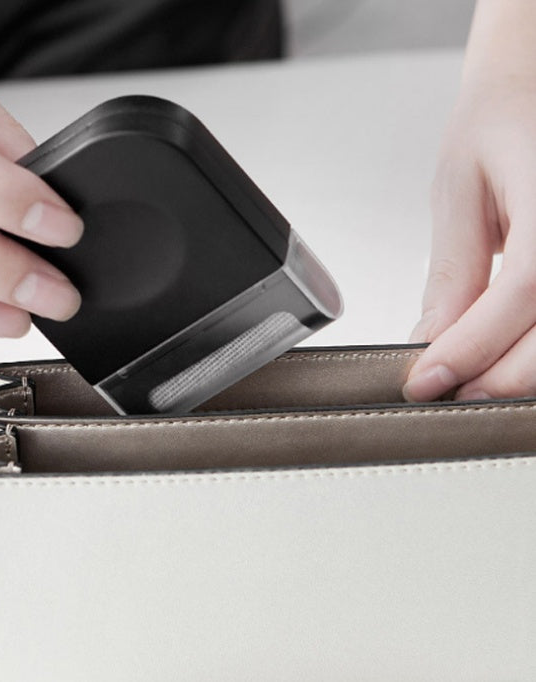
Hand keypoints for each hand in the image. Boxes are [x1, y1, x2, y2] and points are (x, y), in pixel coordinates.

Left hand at [405, 74, 535, 400]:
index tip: (424, 379)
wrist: (534, 88)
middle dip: (497, 378)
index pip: (525, 291)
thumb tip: (431, 340)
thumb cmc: (498, 126)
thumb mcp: (461, 191)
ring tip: (469, 382)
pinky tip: (505, 355)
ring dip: (520, 375)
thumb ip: (453, 271)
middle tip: (444, 392)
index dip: (472, 346)